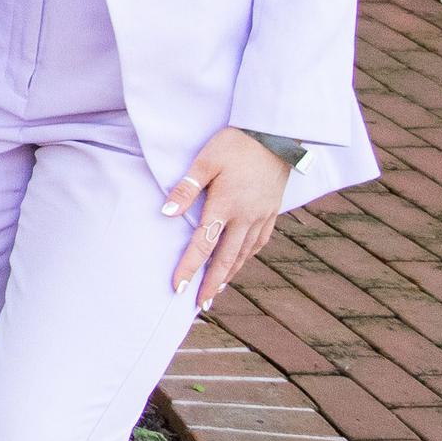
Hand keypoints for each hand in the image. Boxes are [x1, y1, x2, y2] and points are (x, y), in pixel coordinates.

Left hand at [166, 127, 295, 306]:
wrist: (276, 134)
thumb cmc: (235, 144)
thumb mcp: (205, 161)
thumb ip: (186, 188)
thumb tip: (165, 213)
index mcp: (225, 206)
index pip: (203, 245)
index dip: (189, 268)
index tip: (178, 288)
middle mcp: (246, 217)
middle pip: (226, 259)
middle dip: (211, 283)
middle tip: (200, 305)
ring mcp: (262, 216)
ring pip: (244, 254)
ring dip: (229, 274)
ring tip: (216, 291)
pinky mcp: (272, 211)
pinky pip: (259, 242)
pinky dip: (247, 257)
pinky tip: (240, 263)